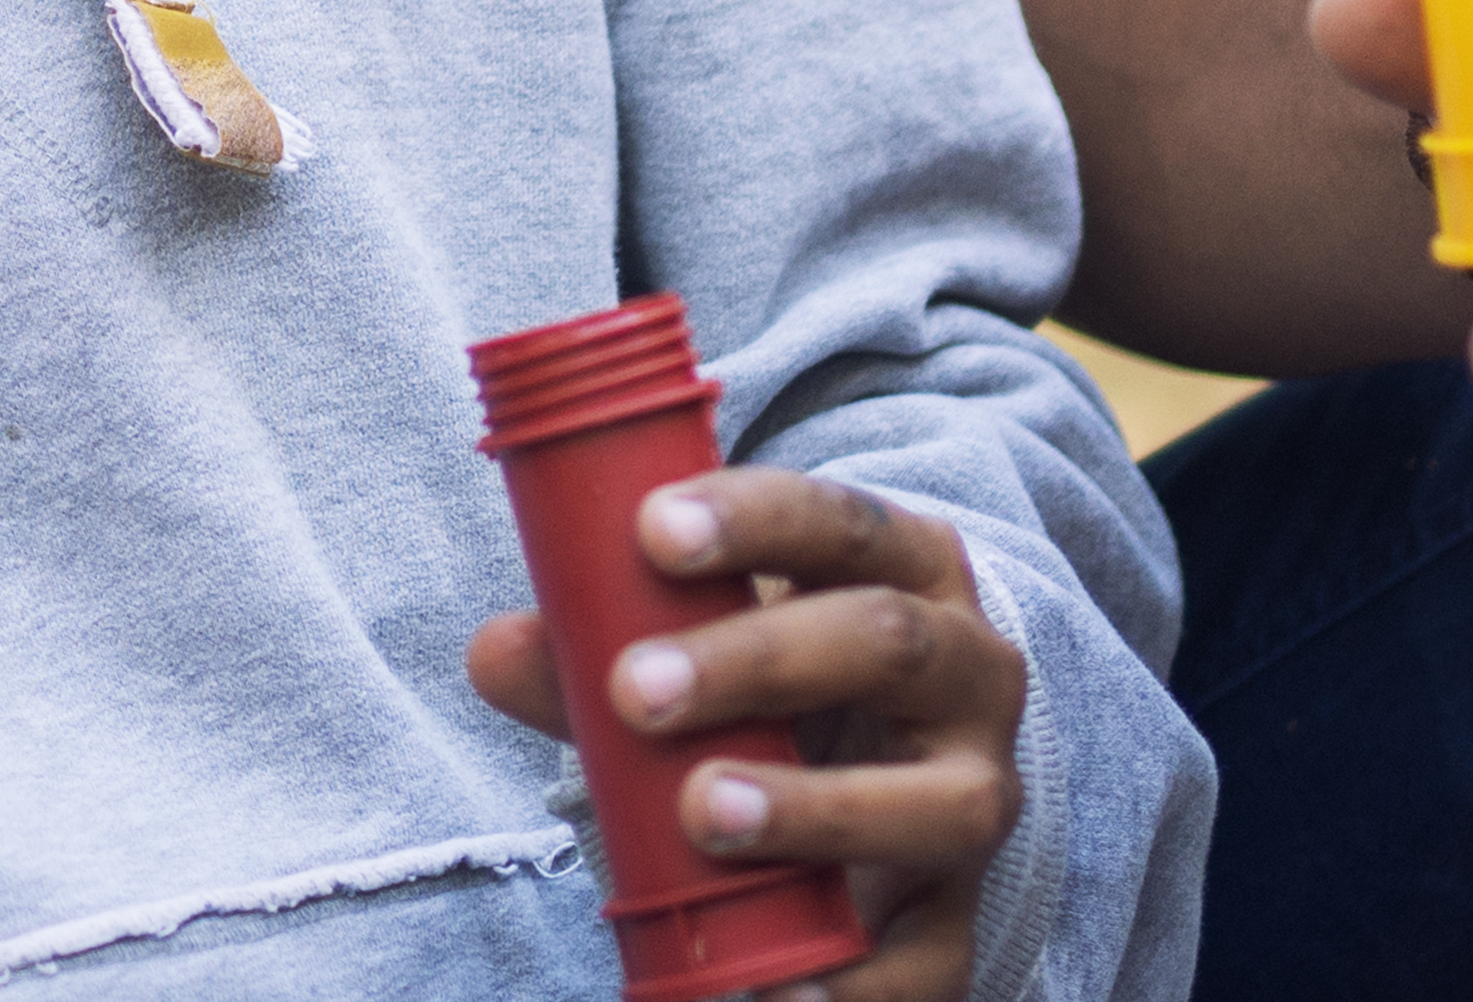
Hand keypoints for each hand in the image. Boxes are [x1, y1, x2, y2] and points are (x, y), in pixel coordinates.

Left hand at [458, 469, 1023, 991]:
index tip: (651, 532)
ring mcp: (977, 792)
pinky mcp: (963, 911)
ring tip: (702, 811)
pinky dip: (858, 983)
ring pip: (936, 799)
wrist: (894, 771)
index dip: (751, 519)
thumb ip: (601, 642)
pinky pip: (931, 956)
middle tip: (636, 693)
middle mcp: (968, 667)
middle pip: (883, 643)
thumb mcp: (706, 636)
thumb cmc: (777, 680)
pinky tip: (774, 990)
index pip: (837, 520)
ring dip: (815, 807)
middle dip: (757, 662)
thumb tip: (496, 653)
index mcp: (905, 565)